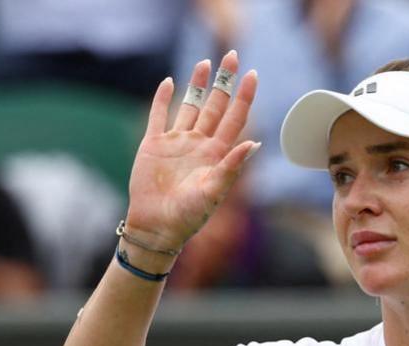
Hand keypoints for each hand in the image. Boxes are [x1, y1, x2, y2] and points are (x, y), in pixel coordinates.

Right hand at [124, 50, 259, 250]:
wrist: (157, 227)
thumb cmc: (189, 216)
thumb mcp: (214, 191)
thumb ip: (232, 166)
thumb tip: (255, 142)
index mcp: (217, 153)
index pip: (235, 117)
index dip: (244, 96)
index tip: (253, 74)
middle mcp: (200, 143)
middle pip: (215, 105)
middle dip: (224, 81)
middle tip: (231, 54)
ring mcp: (177, 142)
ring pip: (190, 106)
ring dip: (197, 84)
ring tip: (205, 62)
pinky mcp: (154, 145)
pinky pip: (159, 116)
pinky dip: (162, 99)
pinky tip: (168, 82)